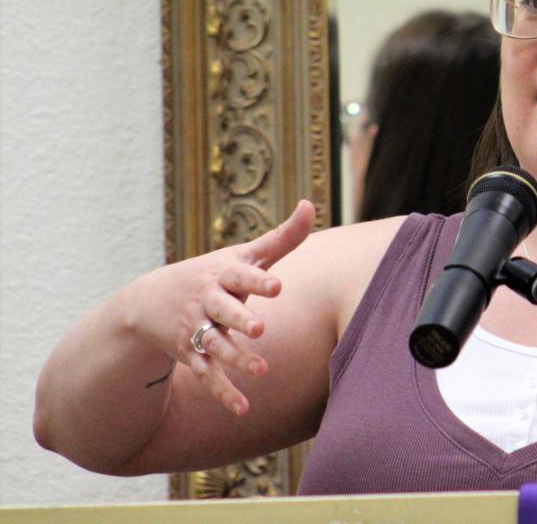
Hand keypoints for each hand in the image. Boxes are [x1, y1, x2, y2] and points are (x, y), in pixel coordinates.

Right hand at [128, 199, 315, 416]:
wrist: (150, 301)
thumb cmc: (215, 273)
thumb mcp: (245, 254)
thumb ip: (282, 236)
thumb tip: (311, 205)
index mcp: (224, 274)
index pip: (242, 276)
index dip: (258, 281)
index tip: (276, 286)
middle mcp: (209, 301)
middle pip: (225, 311)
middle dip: (240, 319)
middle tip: (258, 328)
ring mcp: (197, 329)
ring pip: (216, 345)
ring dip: (236, 358)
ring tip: (260, 371)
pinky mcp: (191, 355)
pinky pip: (207, 376)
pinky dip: (223, 392)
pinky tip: (243, 407)